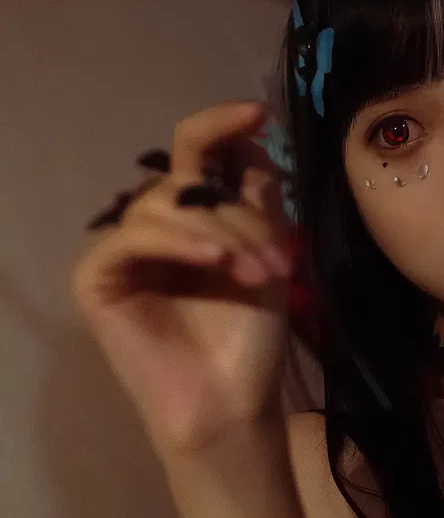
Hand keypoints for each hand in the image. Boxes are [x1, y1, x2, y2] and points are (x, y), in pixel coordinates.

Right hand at [73, 102, 296, 461]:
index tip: (257, 113)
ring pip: (163, 206)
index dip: (220, 126)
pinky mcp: (96, 278)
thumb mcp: (268, 256)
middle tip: (274, 260)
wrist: (231, 403)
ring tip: (254, 274)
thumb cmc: (249, 341)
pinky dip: (177, 243)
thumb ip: (257, 199)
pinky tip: (213, 264)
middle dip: (236, 215)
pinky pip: (133, 236)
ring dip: (218, 234)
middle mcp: (153, 227)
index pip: (192, 152)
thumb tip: (254, 140)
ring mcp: (122, 251)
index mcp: (191, 218)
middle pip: (185, 182)